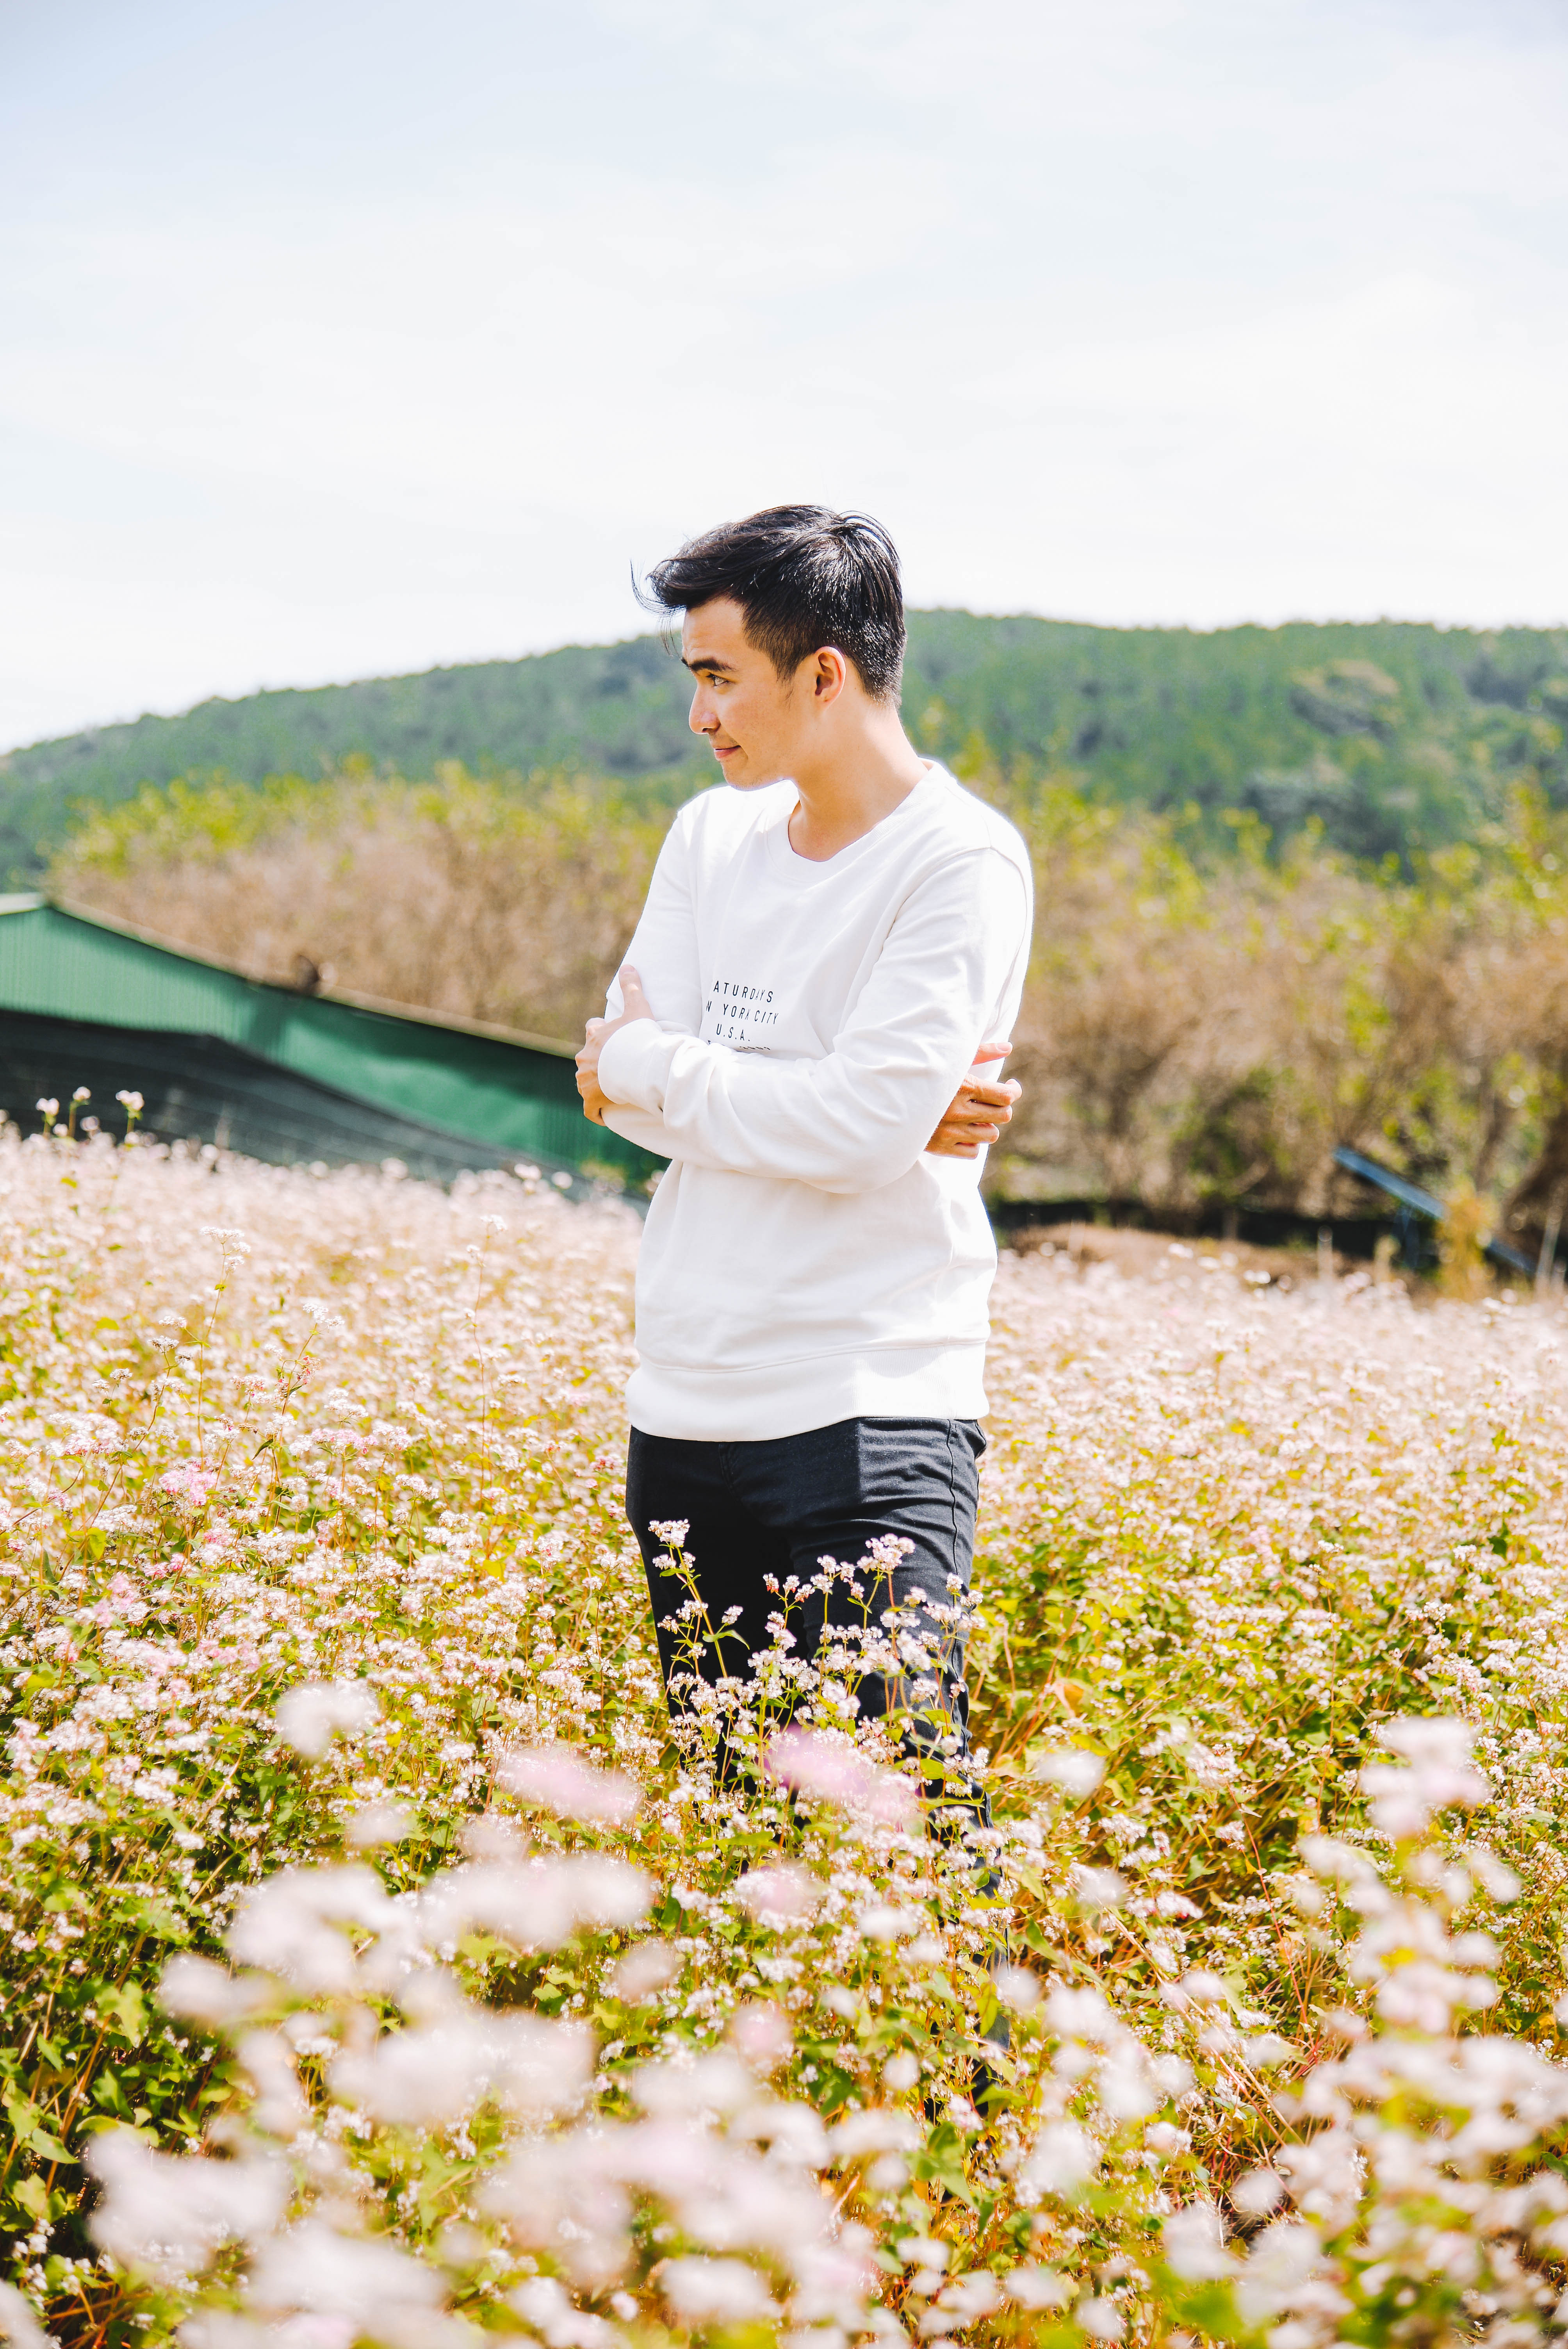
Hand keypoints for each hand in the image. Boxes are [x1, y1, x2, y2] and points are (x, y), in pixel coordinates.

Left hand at [576, 964, 654, 1125]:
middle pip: (586, 1057)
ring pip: (585, 1082)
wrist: (639, 1064)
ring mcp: (586, 1079)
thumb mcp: (638, 1008)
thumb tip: (629, 965)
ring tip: (613, 1091)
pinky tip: (602, 1115)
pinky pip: (590, 1108)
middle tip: (616, 1068)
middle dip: (597, 1062)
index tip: (611, 1039)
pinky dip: (595, 1111)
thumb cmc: (638, 1037)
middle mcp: (585, 1056)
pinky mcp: (591, 1098)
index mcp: (595, 1035)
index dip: (600, 1033)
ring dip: (595, 1085)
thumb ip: (632, 987)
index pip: (592, 1029)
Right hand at [926, 1040, 1020, 1157]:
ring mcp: (950, 1132)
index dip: (1014, 1091)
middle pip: (1003, 1116)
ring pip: (990, 1135)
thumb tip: (1009, 1046)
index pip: (1005, 1096)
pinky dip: (972, 1141)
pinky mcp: (940, 1148)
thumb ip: (981, 1052)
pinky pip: (973, 1151)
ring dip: (988, 1124)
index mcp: (963, 1086)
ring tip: (977, 1114)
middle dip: (1002, 1107)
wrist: (886, 1098)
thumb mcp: (951, 1058)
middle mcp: (958, 1111)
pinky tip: (964, 1129)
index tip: (1010, 1086)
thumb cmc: (922, 1072)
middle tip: (995, 1100)